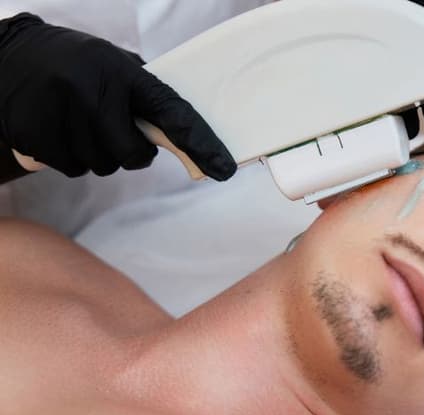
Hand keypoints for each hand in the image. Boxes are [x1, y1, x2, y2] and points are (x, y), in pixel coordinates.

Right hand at [0, 13, 235, 180]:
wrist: (11, 57)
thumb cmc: (79, 65)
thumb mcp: (115, 66)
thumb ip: (148, 97)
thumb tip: (188, 136)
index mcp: (123, 72)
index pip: (173, 113)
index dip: (202, 144)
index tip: (224, 169)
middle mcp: (94, 92)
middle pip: (133, 155)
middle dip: (131, 152)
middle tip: (114, 128)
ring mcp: (62, 114)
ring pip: (102, 166)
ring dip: (99, 154)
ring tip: (81, 122)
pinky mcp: (36, 134)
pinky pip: (73, 169)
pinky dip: (72, 157)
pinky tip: (61, 129)